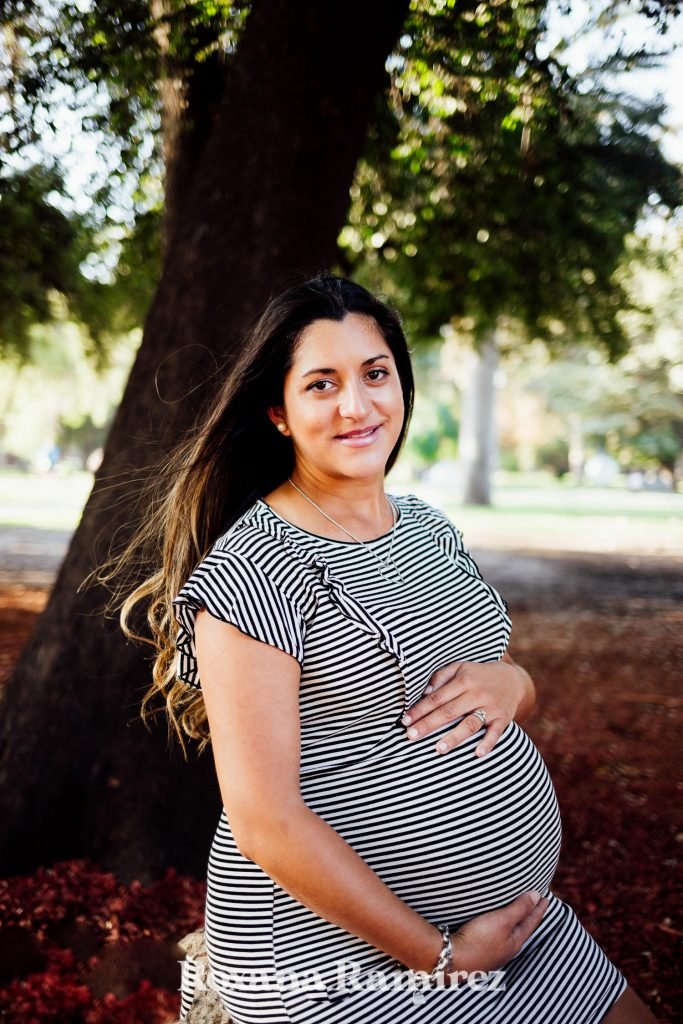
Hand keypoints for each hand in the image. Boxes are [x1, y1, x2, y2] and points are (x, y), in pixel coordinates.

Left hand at [401, 656, 533, 756]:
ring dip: (454, 737)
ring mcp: (491, 707)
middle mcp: (477, 693)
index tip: (405, 721)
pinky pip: (496, 733)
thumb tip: (425, 692)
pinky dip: (488, 744)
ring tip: (438, 749)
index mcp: (464, 680)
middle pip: (449, 711)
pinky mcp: (503, 719)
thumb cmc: (478, 675)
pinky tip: (477, 754)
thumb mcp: (460, 668)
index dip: (420, 709)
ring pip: (470, 724)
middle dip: (429, 724)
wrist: (512, 679)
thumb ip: (441, 676)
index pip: (437, 697)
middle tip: (411, 737)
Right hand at [449, 890, 548, 975]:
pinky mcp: (480, 952)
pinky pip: (498, 938)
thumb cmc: (479, 940)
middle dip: (530, 917)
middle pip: (522, 930)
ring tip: (517, 915)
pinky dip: (502, 929)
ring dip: (516, 923)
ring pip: (510, 936)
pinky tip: (495, 929)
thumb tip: (536, 897)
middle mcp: (506, 949)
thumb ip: (519, 909)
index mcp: (515, 942)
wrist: (452, 960)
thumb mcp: (502, 921)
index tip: (546, 898)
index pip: (531, 922)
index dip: (539, 909)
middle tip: (536, 906)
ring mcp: (493, 953)